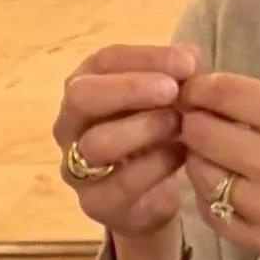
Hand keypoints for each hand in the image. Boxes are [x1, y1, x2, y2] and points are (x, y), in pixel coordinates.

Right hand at [52, 44, 198, 259]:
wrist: (151, 198)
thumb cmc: (154, 137)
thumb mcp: (167, 101)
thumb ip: (175, 76)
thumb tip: (189, 57)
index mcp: (85, 87)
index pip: (104, 61)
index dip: (145, 57)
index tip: (188, 63)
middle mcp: (70, 124)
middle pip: (82, 96)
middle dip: (131, 89)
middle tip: (173, 90)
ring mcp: (75, 166)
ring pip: (97, 142)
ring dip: (143, 129)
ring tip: (178, 125)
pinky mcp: (95, 202)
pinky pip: (120, 183)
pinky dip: (155, 166)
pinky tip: (180, 155)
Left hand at [179, 71, 259, 259]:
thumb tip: (213, 96)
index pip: (220, 92)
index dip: (198, 89)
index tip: (194, 93)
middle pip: (199, 132)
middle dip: (193, 123)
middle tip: (200, 125)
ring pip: (199, 173)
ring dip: (200, 161)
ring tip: (216, 158)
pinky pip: (211, 213)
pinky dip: (211, 197)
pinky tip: (226, 189)